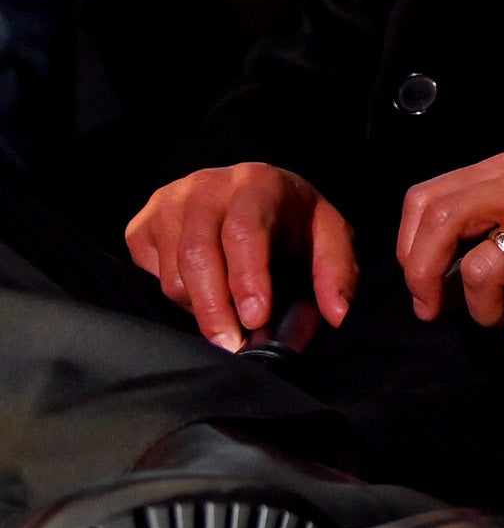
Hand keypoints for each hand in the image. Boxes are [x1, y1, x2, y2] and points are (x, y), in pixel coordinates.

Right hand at [125, 163, 358, 351]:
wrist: (250, 193)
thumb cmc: (292, 221)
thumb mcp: (328, 236)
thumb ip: (336, 271)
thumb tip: (339, 314)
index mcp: (257, 182)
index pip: (244, 230)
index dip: (248, 277)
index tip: (256, 318)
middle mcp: (206, 186)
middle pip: (198, 253)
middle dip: (215, 307)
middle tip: (232, 345)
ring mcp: (168, 203)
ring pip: (172, 272)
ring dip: (199, 308)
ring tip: (227, 323)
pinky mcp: (140, 226)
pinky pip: (149, 276)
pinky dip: (177, 299)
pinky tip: (203, 298)